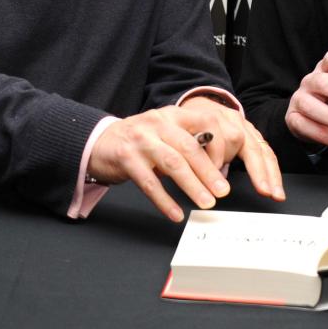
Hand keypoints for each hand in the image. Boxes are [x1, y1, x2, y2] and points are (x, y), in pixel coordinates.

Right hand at [88, 103, 283, 222]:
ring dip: (192, 185)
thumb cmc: (141, 141)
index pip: (206, 122)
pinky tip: (176, 213)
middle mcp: (159, 123)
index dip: (219, 145)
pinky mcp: (125, 157)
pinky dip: (164, 200)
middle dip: (209, 171)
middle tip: (223, 191)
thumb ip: (189, 144)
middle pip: (190, 147)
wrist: (100, 141)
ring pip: (172, 163)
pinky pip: (149, 182)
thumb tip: (219, 169)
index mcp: (174, 115)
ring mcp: (141, 139)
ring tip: (206, 203)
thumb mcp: (166, 134)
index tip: (227, 167)